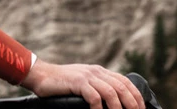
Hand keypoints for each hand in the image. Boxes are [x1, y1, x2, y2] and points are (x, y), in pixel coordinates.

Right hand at [20, 60, 144, 108]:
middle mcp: (96, 72)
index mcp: (100, 71)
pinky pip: (94, 96)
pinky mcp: (77, 82)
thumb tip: (111, 100)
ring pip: (111, 92)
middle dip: (132, 104)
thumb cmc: (61, 83)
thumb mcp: (83, 81)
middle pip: (122, 87)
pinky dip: (99, 108)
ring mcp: (87, 76)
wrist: (41, 75)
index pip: (125, 81)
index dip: (136, 96)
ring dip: (118, 108)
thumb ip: (96, 86)